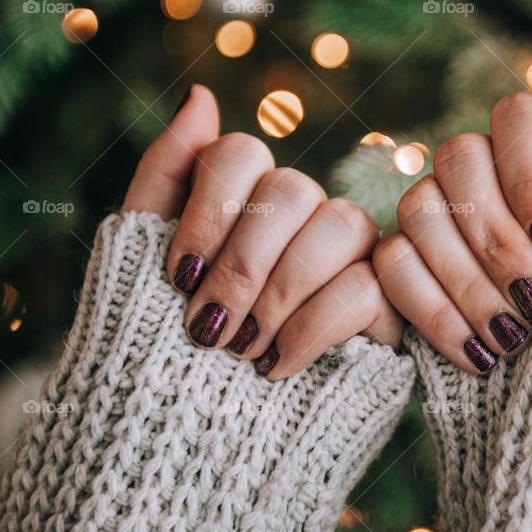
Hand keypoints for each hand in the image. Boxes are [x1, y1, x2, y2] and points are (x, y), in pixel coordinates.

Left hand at [122, 85, 401, 377]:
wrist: (203, 438)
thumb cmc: (170, 350)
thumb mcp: (146, 261)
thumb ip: (167, 175)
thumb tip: (202, 93)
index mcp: (245, 199)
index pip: (239, 153)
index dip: (208, 211)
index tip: (177, 278)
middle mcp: (303, 216)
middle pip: (291, 189)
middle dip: (241, 264)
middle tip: (206, 330)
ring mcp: (350, 255)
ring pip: (340, 225)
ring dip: (279, 295)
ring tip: (241, 352)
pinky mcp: (386, 303)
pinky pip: (367, 286)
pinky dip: (311, 329)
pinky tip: (275, 366)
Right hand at [373, 41, 531, 373]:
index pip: (515, 117)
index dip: (530, 176)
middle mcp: (489, 184)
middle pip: (457, 160)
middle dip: (500, 240)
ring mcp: (443, 229)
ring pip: (417, 209)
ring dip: (470, 282)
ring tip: (512, 337)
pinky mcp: (409, 275)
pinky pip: (391, 263)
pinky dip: (435, 311)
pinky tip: (476, 352)